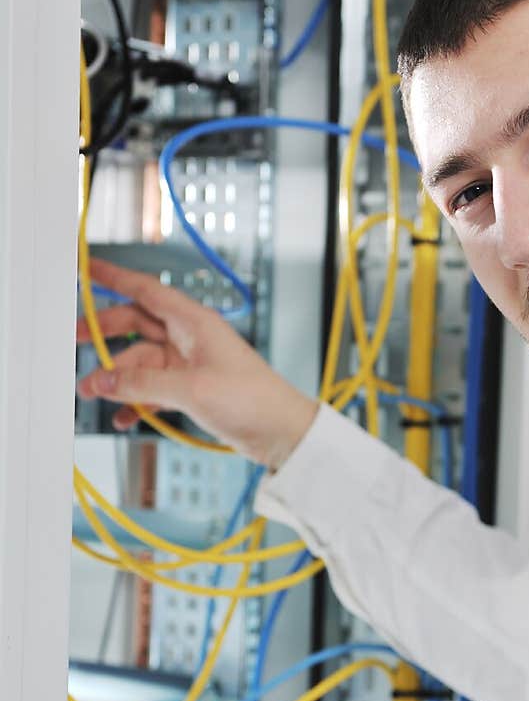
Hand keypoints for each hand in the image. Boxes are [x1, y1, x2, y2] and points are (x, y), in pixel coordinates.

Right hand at [76, 258, 318, 468]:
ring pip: (141, 363)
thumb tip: (103, 380)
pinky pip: (153, 390)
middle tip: (74, 341)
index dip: (115, 278)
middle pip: (136, 326)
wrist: (282, 433)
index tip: (88, 268)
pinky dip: (136, 401)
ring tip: (93, 393)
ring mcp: (190, 366)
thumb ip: (142, 384)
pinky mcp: (192, 391)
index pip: (146, 290)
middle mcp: (190, 339)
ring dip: (117, 378)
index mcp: (194, 323)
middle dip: (105, 334)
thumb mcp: (191, 389)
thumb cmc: (253, 400)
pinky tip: (124, 417)